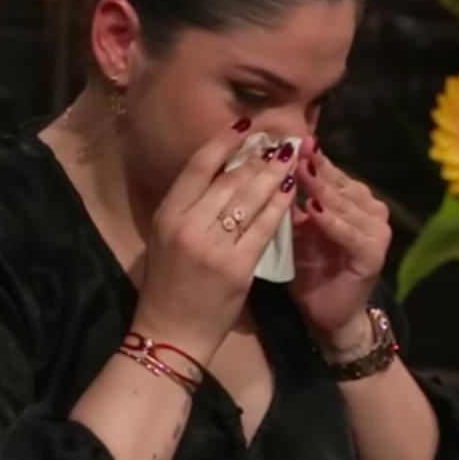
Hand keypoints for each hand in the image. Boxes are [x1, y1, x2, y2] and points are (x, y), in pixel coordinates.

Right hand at [133, 120, 299, 362]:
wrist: (170, 334)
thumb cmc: (167, 286)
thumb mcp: (166, 239)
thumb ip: (188, 207)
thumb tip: (219, 172)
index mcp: (167, 215)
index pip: (198, 167)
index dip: (224, 141)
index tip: (244, 125)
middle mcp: (188, 225)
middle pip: (229, 179)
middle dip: (258, 155)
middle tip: (280, 138)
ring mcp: (213, 246)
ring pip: (250, 199)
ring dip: (274, 173)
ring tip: (291, 155)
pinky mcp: (236, 267)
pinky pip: (264, 228)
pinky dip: (280, 205)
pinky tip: (292, 189)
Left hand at [289, 137, 391, 357]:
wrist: (327, 314)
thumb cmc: (309, 268)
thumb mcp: (296, 228)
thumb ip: (290, 199)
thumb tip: (264, 164)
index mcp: (353, 198)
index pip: (329, 171)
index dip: (307, 157)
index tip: (284, 140)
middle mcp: (371, 209)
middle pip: (338, 183)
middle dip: (313, 167)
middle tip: (292, 149)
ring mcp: (377, 232)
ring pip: (345, 204)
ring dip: (322, 189)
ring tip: (300, 174)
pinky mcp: (374, 255)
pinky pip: (351, 234)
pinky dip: (333, 222)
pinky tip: (315, 211)